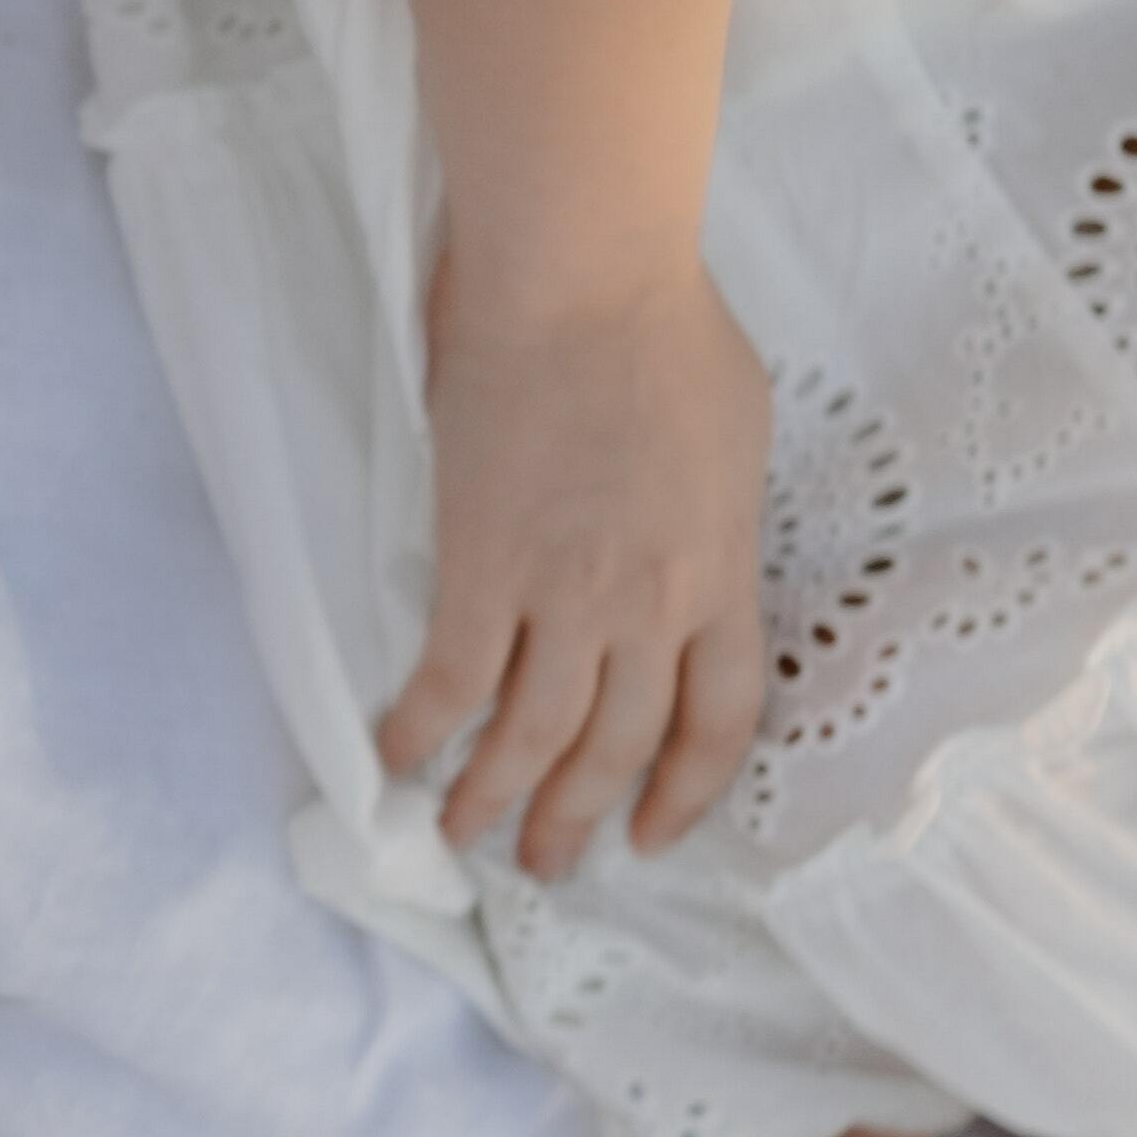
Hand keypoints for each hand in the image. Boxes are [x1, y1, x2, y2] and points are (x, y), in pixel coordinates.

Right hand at [377, 251, 772, 878]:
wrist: (584, 276)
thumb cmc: (665, 325)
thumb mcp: (739, 432)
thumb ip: (717, 515)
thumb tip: (694, 543)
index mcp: (721, 574)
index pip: (719, 720)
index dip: (686, 791)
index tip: (654, 830)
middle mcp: (649, 607)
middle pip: (618, 747)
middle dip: (579, 819)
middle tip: (546, 861)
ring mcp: (564, 593)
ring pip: (533, 737)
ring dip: (494, 798)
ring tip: (463, 835)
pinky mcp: (482, 565)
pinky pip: (451, 678)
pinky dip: (421, 730)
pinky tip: (397, 759)